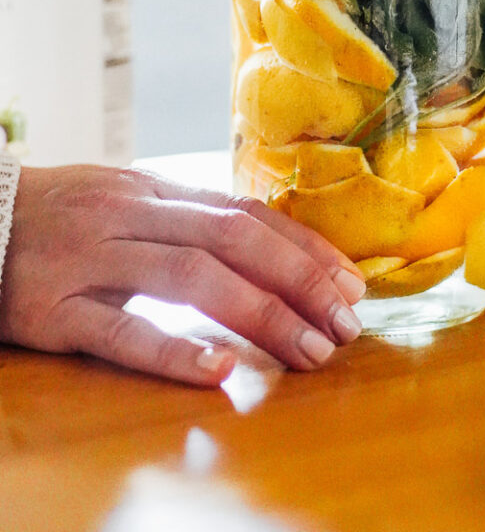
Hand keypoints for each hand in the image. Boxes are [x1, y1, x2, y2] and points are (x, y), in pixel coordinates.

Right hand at [0, 165, 365, 384]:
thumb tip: (269, 240)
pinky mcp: (53, 308)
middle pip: (231, 239)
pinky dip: (172, 350)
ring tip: (308, 350)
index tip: (351, 282)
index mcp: (155, 191)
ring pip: (189, 277)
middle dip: (298, 279)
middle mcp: (130, 215)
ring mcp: (92, 260)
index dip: (303, 246)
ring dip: (259, 314)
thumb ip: (187, 216)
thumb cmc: (63, 213)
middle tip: (346, 323)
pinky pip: (119, 330)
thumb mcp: (127, 198)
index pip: (245, 212)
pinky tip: (217, 372)